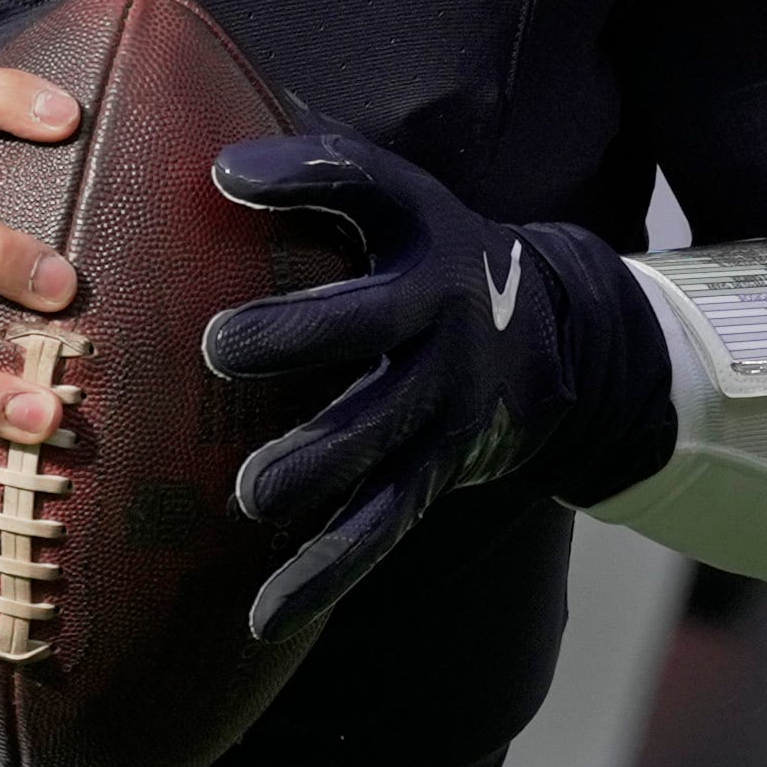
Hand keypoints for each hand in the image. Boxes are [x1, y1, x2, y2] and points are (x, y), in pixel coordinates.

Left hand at [203, 129, 664, 646]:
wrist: (561, 339)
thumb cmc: (434, 256)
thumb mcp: (402, 202)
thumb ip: (318, 172)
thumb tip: (205, 152)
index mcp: (422, 238)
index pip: (363, 186)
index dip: (303, 176)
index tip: (226, 174)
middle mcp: (439, 318)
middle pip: (370, 324)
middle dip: (298, 337)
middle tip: (222, 344)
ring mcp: (443, 403)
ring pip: (377, 439)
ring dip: (316, 465)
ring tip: (254, 491)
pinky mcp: (436, 473)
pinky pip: (377, 527)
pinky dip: (323, 573)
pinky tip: (263, 615)